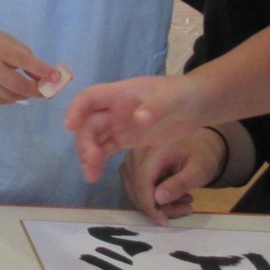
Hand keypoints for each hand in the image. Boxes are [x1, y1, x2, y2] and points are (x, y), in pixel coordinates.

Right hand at [0, 24, 62, 105]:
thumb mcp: (14, 45)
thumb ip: (31, 62)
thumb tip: (48, 82)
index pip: (24, 61)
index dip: (42, 71)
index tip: (58, 78)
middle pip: (18, 85)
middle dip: (38, 90)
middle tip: (50, 92)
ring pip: (12, 96)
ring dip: (25, 93)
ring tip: (25, 85)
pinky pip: (2, 101)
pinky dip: (11, 97)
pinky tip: (8, 87)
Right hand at [63, 74, 205, 182]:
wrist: (200, 104)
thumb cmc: (185, 95)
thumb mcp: (174, 99)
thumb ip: (156, 107)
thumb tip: (139, 118)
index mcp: (121, 93)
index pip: (90, 98)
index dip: (76, 110)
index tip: (70, 127)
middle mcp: (115, 108)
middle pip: (89, 123)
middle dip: (85, 141)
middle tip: (91, 161)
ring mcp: (119, 124)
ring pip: (94, 138)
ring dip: (88, 154)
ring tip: (91, 175)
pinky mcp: (126, 138)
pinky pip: (105, 149)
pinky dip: (97, 161)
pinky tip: (94, 175)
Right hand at [121, 129, 224, 224]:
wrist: (198, 143)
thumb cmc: (201, 155)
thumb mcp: (199, 170)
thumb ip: (180, 183)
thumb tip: (158, 199)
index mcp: (155, 148)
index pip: (142, 180)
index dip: (150, 205)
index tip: (163, 221)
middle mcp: (137, 150)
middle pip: (136, 187)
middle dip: (157, 206)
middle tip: (184, 209)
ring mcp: (131, 157)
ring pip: (133, 190)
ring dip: (154, 203)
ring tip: (182, 202)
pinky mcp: (130, 165)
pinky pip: (134, 187)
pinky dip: (150, 197)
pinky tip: (170, 196)